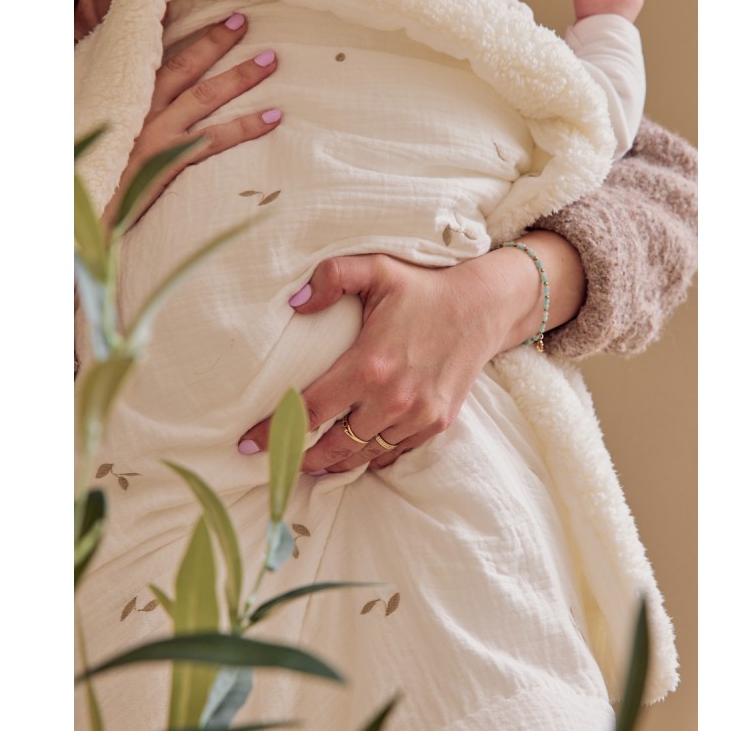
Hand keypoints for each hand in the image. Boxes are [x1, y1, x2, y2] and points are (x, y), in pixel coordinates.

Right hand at [101, 12, 280, 229]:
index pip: (163, 61)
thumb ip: (140, 118)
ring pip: (206, 98)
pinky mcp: (171, 162)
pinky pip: (216, 140)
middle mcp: (146, 112)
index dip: (193, 41)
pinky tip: (273, 118)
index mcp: (132, 103)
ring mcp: (159, 137)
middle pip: (187, 70)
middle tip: (246, 23)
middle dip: (217, 44)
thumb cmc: (109, 179)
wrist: (94, 215)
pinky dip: (246, 127)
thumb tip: (163, 103)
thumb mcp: (118, 139)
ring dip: (240, 77)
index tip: (220, 23)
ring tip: (270, 62)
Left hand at [238, 231, 585, 473]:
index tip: (247, 445)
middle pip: (334, 445)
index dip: (273, 431)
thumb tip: (293, 303)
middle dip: (300, 458)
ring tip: (311, 462)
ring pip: (364, 455)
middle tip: (278, 461)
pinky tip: (355, 454)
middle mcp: (393, 398)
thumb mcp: (378, 269)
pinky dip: (372, 457)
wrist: (483, 306)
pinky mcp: (437, 422)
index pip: (309, 410)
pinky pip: (395, 452)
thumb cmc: (425, 288)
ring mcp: (418, 415)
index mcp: (369, 364)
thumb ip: (332, 278)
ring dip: (335, 462)